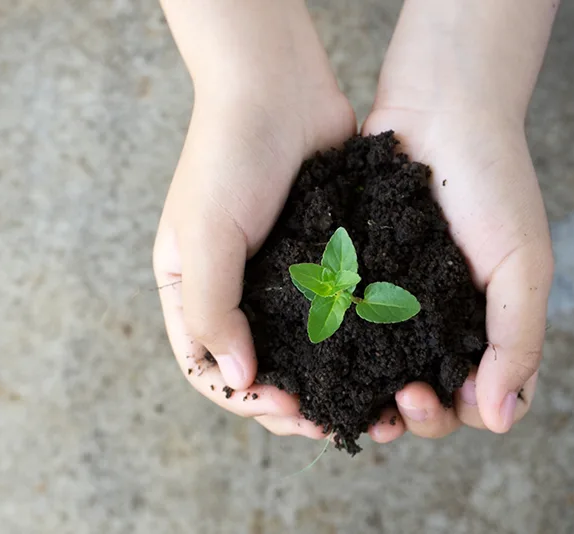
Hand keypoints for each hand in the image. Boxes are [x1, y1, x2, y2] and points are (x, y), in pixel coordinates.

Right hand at [153, 0, 355, 437]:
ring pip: (302, 350)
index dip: (246, 398)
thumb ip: (213, 309)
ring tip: (367, 408)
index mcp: (193, 290)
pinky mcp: (321, 260)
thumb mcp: (203, 234)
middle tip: (334, 425)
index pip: (209, 368)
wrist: (279, 89)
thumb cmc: (227, 156)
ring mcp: (281, 278)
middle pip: (260, 368)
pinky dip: (352, 342)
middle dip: (293, 404)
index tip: (288, 406)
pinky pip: (334, 314)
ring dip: (330, 383)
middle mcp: (236, 291)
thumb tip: (239, 378)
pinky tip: (380, 359)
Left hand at [360, 107, 552, 440]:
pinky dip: (336, 346)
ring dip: (368, 390)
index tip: (434, 396)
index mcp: (482, 323)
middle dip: (411, 410)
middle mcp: (435, 318)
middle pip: (424, 391)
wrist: (440, 113)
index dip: (456, 411)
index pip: (474, 395)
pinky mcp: (356, 272)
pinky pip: (344, 320)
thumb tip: (499, 418)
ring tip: (351, 393)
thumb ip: (518, 339)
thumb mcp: (522, 263)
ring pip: (378, 367)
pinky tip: (321, 356)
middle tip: (397, 398)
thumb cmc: (493, 183)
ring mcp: (393, 298)